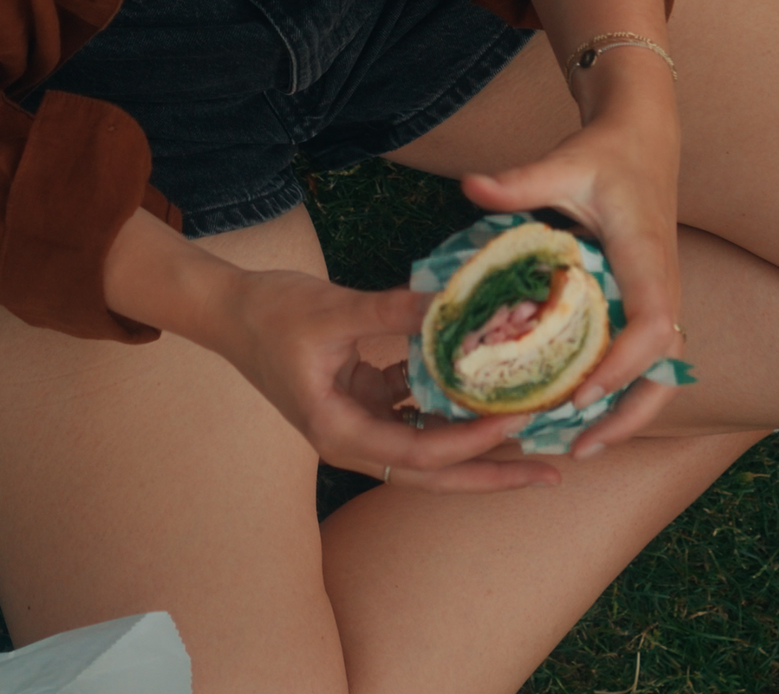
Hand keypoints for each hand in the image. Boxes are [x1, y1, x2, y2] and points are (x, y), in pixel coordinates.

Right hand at [206, 269, 559, 491]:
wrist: (226, 309)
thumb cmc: (268, 313)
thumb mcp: (332, 309)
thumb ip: (393, 310)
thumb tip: (454, 304)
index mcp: (338, 431)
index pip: (419, 452)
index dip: (472, 442)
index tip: (517, 420)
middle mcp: (351, 439)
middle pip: (434, 472)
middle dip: (493, 474)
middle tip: (551, 472)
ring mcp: (357, 422)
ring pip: (429, 445)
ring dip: (476, 440)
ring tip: (532, 432)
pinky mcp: (361, 400)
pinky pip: (414, 411)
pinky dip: (447, 402)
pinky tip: (483, 383)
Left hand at [460, 68, 684, 457]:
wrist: (644, 138)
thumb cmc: (605, 153)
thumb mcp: (564, 163)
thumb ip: (520, 180)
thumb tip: (470, 185)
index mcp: (645, 258)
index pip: (652, 323)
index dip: (622, 365)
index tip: (581, 395)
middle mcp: (662, 285)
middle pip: (667, 365)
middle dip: (630, 412)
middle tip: (580, 446)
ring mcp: (660, 297)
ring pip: (662, 370)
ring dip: (628, 412)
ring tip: (581, 447)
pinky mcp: (648, 301)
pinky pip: (645, 357)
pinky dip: (622, 391)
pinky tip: (582, 414)